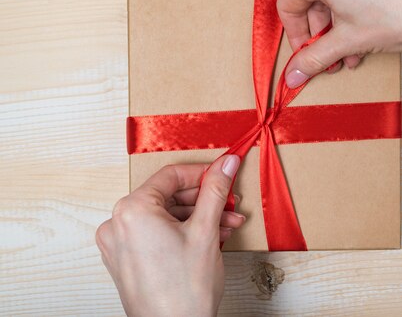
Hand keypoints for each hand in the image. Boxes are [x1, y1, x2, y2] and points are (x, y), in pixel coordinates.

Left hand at [96, 155, 243, 316]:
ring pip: (165, 216)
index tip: (222, 174)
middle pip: (168, 196)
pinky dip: (182, 232)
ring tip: (226, 226)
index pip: (171, 176)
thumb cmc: (184, 292)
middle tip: (229, 204)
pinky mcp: (126, 260)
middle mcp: (118, 224)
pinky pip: (156, 233)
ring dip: (198, 218)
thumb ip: (215, 190)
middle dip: (204, 200)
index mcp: (132, 210)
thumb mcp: (206, 230)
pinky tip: (208, 238)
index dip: (202, 173)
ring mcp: (119, 244)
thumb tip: (224, 164)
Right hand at [277, 0, 401, 87]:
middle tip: (336, 56)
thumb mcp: (349, 42)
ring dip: (340, 21)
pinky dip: (355, 0)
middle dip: (324, 32)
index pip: (289, 5)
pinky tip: (369, 25)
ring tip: (356, 48)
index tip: (308, 54)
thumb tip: (293, 74)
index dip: (297, 36)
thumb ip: (314, 59)